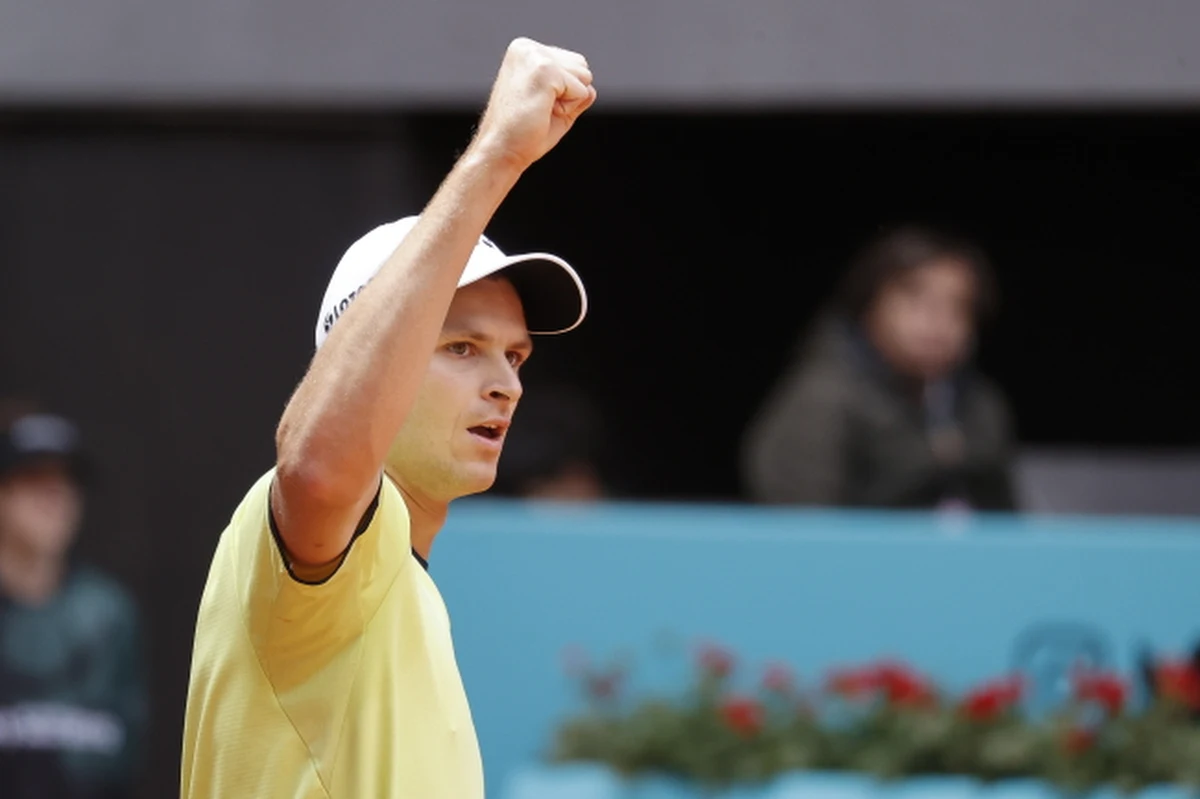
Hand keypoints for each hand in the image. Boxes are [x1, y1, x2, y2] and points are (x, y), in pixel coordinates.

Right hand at [471, 38, 596, 170]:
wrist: (500, 151)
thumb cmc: (522, 135)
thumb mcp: (554, 108)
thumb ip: (574, 93)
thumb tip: (591, 89)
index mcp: (525, 51)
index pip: (573, 63)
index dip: (564, 93)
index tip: (536, 105)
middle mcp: (527, 47)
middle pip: (582, 66)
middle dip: (569, 95)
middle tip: (539, 110)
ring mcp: (535, 56)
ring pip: (584, 77)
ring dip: (568, 102)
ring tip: (540, 110)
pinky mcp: (544, 69)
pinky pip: (581, 91)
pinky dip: (568, 109)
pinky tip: (542, 113)